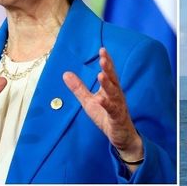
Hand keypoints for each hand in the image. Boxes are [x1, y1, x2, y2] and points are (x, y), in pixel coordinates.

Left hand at [63, 48, 142, 166]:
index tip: (102, 49)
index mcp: (110, 90)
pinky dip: (106, 105)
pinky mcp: (117, 118)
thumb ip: (79, 88)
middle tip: (103, 57)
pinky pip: (112, 110)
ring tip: (101, 75)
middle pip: (113, 79)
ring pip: (114, 94)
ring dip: (108, 84)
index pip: (109, 73)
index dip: (106, 61)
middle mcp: (116, 95)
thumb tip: (65, 73)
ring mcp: (118, 106)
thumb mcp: (89, 101)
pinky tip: (100, 100)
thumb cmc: (106, 116)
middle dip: (109, 68)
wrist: (121, 136)